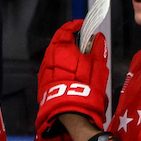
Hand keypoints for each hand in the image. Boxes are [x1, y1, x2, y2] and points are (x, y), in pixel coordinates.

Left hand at [37, 18, 110, 135]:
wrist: (70, 114)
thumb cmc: (86, 86)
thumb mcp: (98, 65)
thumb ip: (98, 48)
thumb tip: (98, 37)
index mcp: (60, 49)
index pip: (65, 30)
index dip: (75, 26)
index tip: (85, 27)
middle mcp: (48, 57)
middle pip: (59, 43)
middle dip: (71, 42)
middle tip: (85, 44)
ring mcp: (44, 71)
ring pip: (55, 57)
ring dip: (66, 55)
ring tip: (80, 61)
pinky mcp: (43, 84)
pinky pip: (53, 69)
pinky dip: (62, 67)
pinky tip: (72, 74)